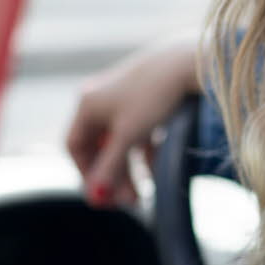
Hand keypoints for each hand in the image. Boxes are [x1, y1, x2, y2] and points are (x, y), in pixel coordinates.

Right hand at [65, 33, 199, 206]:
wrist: (189, 61)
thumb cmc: (153, 95)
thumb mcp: (128, 135)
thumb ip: (110, 166)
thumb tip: (95, 196)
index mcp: (88, 103)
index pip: (75, 145)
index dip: (86, 172)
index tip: (101, 194)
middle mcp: (102, 98)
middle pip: (100, 146)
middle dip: (112, 176)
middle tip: (128, 203)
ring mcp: (126, 98)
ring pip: (121, 142)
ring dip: (129, 170)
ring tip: (143, 195)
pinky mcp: (148, 99)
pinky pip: (140, 134)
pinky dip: (145, 154)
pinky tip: (156, 174)